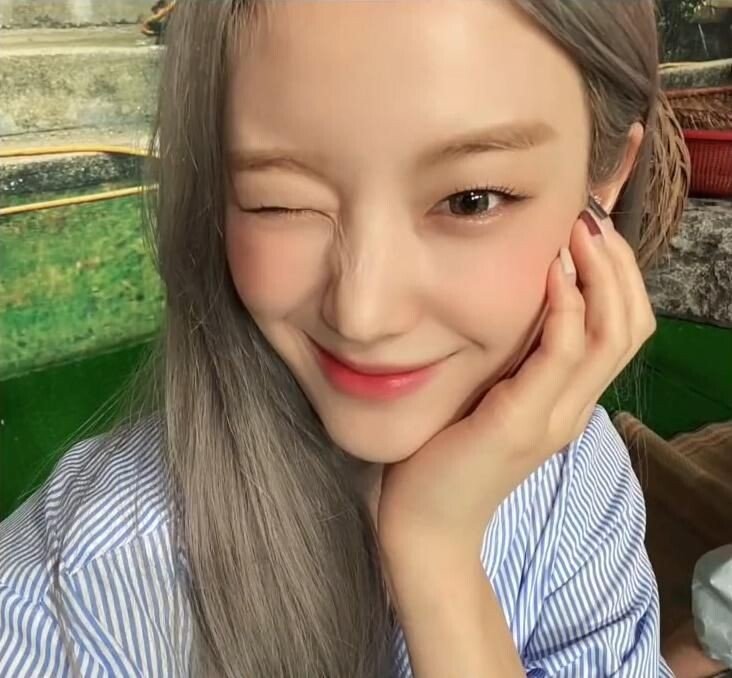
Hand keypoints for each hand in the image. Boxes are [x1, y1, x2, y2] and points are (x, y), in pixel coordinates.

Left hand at [377, 206, 656, 558]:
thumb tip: (517, 304)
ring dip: (599, 273)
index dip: (618, 275)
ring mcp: (554, 417)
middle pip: (630, 325)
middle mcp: (574, 407)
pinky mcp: (521, 422)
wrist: (426, 521)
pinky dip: (566, 309)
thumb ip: (512, 360)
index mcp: (569, 400)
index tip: (589, 229)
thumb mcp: (489, 395)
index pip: (623, 329)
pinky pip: (562, 356)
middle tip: (589, 218)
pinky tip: (550, 274)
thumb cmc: (447, 451)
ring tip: (576, 231)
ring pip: (611, 335)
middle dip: (618, 264)